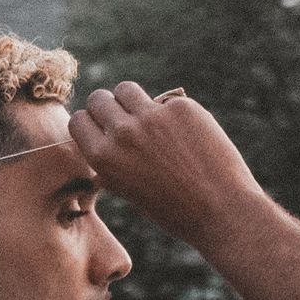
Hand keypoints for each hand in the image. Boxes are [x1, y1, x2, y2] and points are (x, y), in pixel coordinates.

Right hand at [67, 81, 264, 246]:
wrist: (220, 210)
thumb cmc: (174, 210)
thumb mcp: (129, 191)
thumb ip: (113, 163)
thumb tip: (106, 140)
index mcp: (103, 158)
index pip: (79, 120)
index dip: (91, 124)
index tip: (102, 129)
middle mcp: (122, 133)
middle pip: (99, 99)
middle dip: (108, 107)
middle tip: (124, 121)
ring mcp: (152, 116)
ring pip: (127, 90)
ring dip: (133, 101)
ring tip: (149, 120)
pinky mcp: (180, 107)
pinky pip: (165, 101)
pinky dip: (170, 113)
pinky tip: (186, 135)